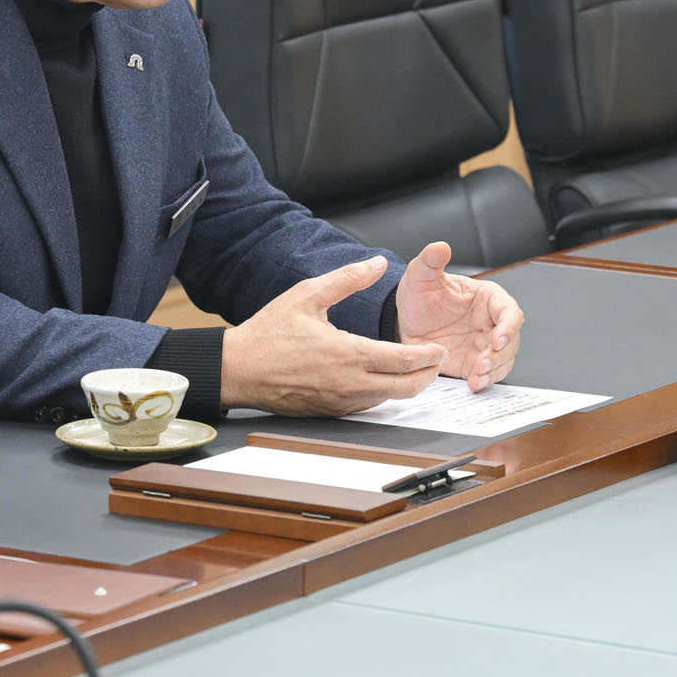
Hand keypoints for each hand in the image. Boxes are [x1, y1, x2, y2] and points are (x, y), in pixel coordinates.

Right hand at [220, 256, 445, 416]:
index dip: (428, 356)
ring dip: (405, 386)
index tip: (438, 349)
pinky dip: (382, 394)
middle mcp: (349, 383)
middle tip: (436, 362)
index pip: (404, 360)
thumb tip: (378, 264)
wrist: (238, 370)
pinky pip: (366, 406)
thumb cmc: (268, 333)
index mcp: (348, 353)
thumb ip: (347, 279)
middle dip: (427, 376)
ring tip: (414, 370)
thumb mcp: (307, 295)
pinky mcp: (330, 412)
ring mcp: (340, 402)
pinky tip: (381, 380)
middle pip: (406, 388)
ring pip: (387, 399)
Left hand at [393, 241, 523, 389]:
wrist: (405, 321)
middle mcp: (491, 323)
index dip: (508, 326)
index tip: (497, 338)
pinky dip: (484, 381)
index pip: (510, 311)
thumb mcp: (420, 276)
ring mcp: (484, 344)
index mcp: (487, 299)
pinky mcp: (474, 363)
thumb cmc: (419, 295)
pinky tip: (474, 384)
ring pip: (503, 360)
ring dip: (494, 370)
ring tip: (476, 376)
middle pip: (511, 340)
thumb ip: (430, 261)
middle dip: (500, 354)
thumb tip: (440, 246)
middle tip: (482, 362)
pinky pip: (488, 375)